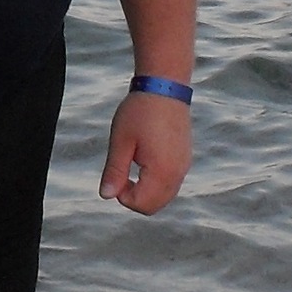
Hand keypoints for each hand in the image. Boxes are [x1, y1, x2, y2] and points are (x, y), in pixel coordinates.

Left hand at [99, 88, 190, 214]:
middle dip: (135, 197)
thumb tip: (106, 196)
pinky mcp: (185, 158)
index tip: (116, 173)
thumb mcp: (120, 141)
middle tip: (122, 171)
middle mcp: (178, 173)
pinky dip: (156, 182)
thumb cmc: (140, 111)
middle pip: (154, 206)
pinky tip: (145, 159)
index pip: (142, 204)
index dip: (122, 196)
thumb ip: (114, 171)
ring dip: (145, 190)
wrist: (165, 86)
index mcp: (162, 171)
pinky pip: (171, 183)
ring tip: (133, 162)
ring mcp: (184, 166)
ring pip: (164, 196)